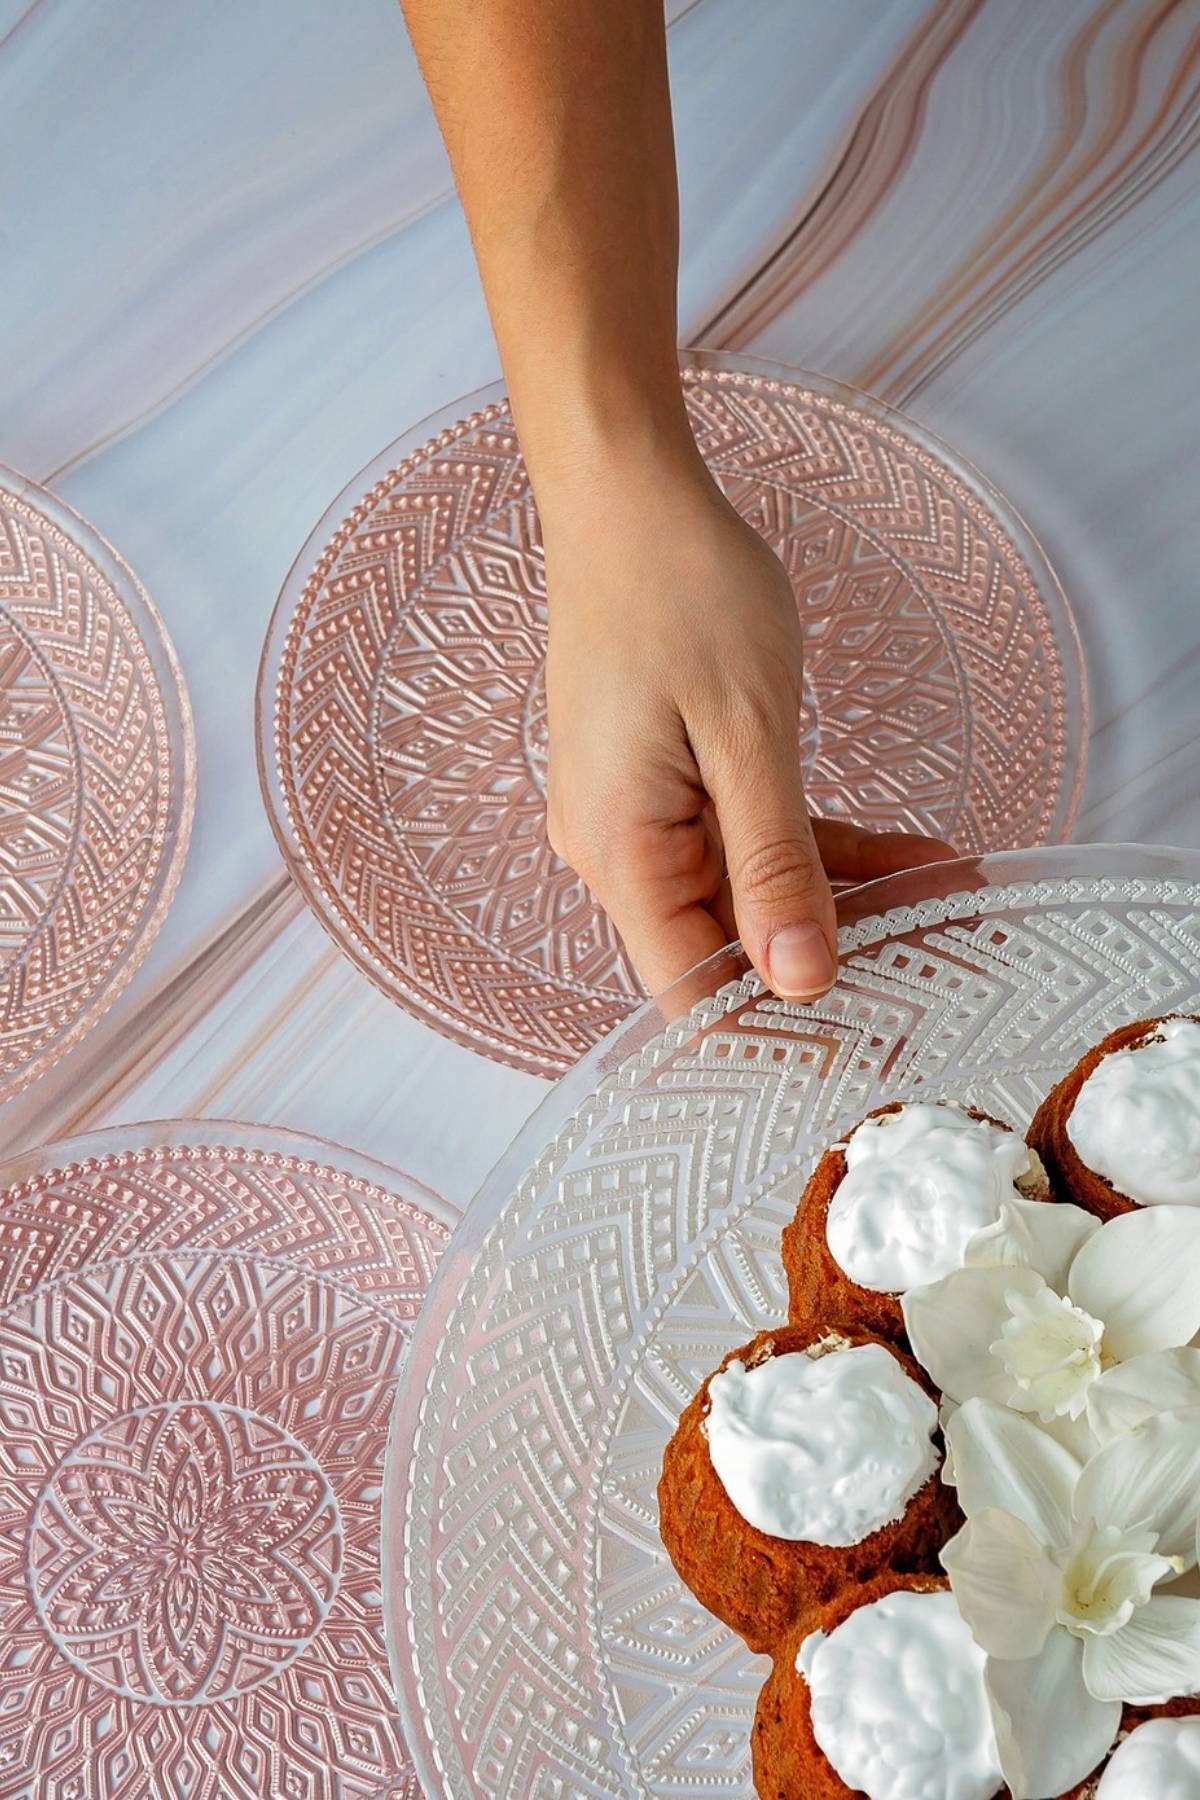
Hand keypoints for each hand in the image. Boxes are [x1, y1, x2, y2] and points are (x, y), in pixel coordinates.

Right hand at [542, 453, 957, 999]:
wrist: (626, 496)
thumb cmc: (682, 592)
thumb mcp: (749, 734)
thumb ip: (774, 866)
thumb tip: (800, 981)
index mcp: (621, 851)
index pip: (693, 989)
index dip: (779, 1026)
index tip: (876, 1035)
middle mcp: (616, 850)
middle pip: (725, 945)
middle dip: (837, 954)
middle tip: (947, 950)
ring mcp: (638, 818)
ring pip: (746, 894)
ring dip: (843, 897)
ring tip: (949, 887)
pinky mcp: (662, 786)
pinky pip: (743, 840)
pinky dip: (815, 848)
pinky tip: (905, 851)